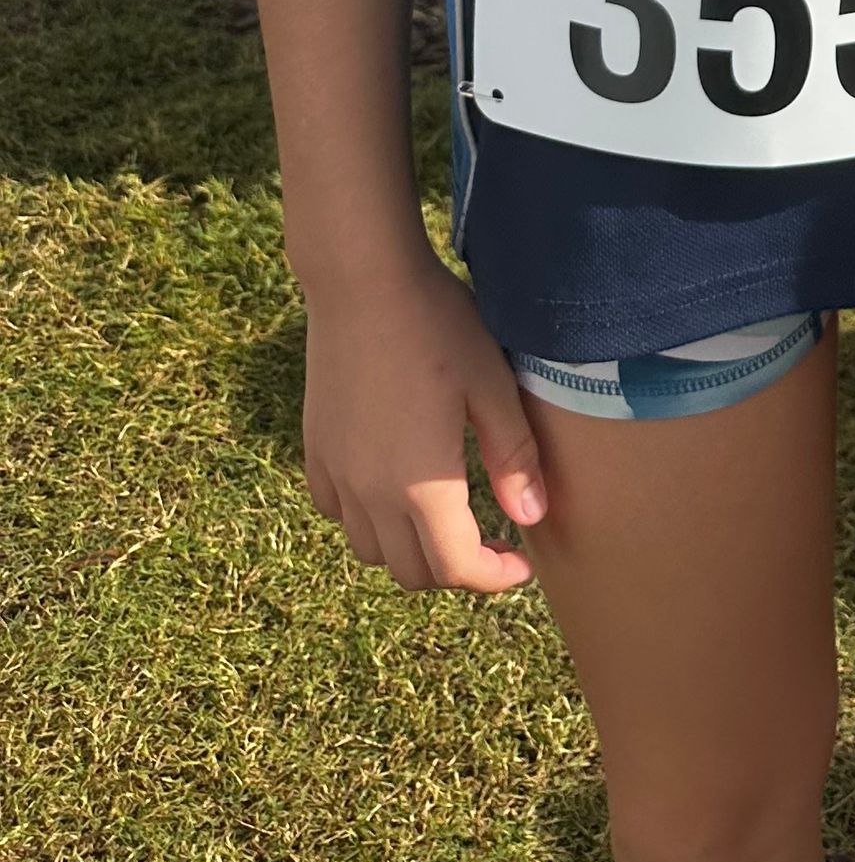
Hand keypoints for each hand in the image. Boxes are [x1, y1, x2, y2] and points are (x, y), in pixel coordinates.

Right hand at [300, 252, 544, 593]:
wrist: (364, 283)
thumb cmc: (438, 327)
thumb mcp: (492, 385)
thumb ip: (512, 456)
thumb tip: (531, 518)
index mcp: (421, 487)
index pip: (457, 568)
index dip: (494, 578)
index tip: (522, 564)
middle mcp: (370, 495)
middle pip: (412, 572)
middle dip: (456, 569)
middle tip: (491, 538)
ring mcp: (336, 476)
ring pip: (372, 549)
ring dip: (411, 548)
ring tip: (446, 514)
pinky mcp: (315, 452)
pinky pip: (339, 512)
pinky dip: (368, 519)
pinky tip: (393, 484)